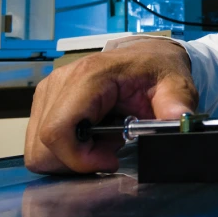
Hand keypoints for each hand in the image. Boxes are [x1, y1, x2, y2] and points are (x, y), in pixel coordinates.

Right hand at [25, 39, 198, 173]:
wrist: (148, 55)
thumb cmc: (157, 69)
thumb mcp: (176, 84)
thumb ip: (176, 103)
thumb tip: (179, 120)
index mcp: (88, 76)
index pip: (56, 132)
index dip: (78, 158)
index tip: (110, 159)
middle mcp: (60, 82)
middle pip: (42, 147)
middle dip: (76, 161)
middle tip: (110, 149)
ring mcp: (49, 91)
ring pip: (38, 149)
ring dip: (71, 156)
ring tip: (103, 140)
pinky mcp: (46, 101)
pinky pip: (41, 142)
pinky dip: (66, 150)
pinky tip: (92, 137)